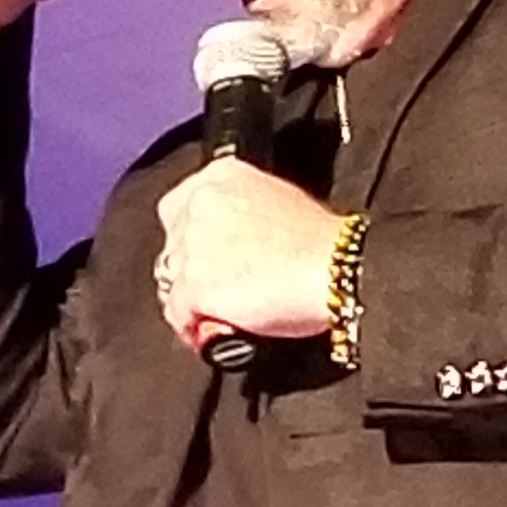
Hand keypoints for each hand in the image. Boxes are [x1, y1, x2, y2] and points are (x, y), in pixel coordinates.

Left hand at [156, 162, 343, 350]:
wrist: (336, 269)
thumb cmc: (323, 242)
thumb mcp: (279, 201)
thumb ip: (243, 211)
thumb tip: (233, 235)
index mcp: (222, 174)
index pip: (178, 205)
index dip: (190, 236)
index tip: (203, 255)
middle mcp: (200, 204)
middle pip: (172, 244)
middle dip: (189, 268)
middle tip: (214, 287)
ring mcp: (193, 245)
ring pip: (170, 280)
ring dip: (190, 298)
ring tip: (216, 313)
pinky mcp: (193, 285)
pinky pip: (177, 313)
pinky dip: (192, 327)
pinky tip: (213, 332)